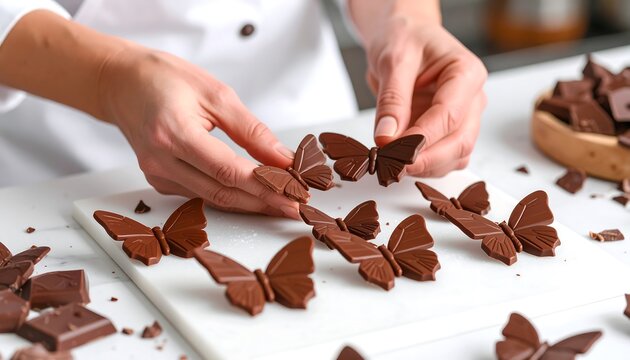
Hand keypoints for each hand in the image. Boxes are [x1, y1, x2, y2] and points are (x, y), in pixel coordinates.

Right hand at [97, 49, 299, 217]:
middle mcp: (160, 160)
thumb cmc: (164, 79)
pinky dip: (228, 195)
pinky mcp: (158, 181)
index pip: (228, 171)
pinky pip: (200, 194)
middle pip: (222, 193)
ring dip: (249, 203)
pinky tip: (252, 192)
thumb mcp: (215, 93)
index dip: (265, 186)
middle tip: (295, 207)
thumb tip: (283, 159)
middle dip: (263, 202)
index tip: (294, 194)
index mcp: (173, 133)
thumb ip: (251, 130)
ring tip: (282, 201)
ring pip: (212, 199)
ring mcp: (156, 174)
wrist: (121, 83)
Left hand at [367, 19, 486, 176]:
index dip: (422, 138)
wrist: (404, 36)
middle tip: (392, 165)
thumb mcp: (393, 60)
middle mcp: (472, 98)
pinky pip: (445, 159)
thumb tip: (387, 136)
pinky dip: (424, 166)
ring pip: (455, 156)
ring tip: (391, 163)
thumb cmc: (405, 39)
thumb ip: (392, 99)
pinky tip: (401, 162)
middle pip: (459, 141)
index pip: (449, 114)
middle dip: (425, 159)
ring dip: (425, 167)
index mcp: (466, 73)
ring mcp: (464, 118)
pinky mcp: (451, 132)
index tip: (395, 150)